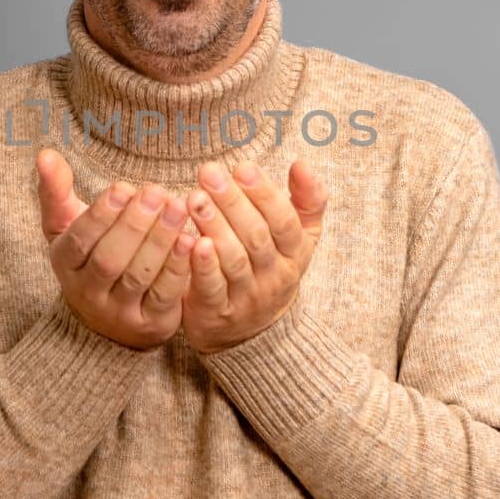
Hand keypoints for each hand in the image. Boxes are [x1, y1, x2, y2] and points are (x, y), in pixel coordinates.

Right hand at [37, 148, 194, 349]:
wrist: (109, 318)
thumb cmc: (90, 255)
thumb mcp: (68, 225)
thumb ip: (56, 190)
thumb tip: (45, 153)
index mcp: (65, 264)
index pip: (80, 241)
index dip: (101, 215)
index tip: (124, 187)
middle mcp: (87, 293)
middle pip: (109, 260)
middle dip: (134, 225)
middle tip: (157, 192)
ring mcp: (119, 313)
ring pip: (138, 276)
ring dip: (160, 240)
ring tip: (179, 207)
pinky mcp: (150, 324)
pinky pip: (164, 295)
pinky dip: (178, 267)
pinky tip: (193, 240)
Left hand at [182, 159, 327, 353]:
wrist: (257, 334)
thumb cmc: (273, 268)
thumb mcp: (301, 238)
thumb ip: (307, 200)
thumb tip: (302, 164)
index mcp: (295, 252)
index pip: (284, 221)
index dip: (264, 193)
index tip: (242, 167)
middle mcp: (275, 275)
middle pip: (256, 236)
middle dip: (232, 202)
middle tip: (209, 173)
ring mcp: (247, 296)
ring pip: (234, 259)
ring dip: (214, 226)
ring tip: (194, 198)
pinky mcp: (217, 312)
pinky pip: (212, 288)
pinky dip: (203, 265)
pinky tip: (192, 241)